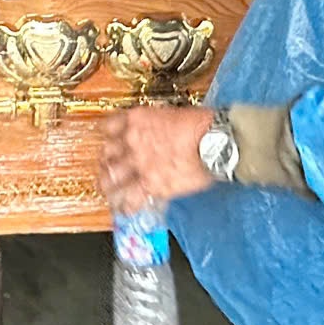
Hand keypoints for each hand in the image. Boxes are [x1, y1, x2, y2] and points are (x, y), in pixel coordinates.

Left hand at [100, 104, 215, 209]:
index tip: (112, 141)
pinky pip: (129, 199)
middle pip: (106, 153)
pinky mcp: (150, 185)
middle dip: (107, 162)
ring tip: (110, 191)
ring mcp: (139, 164)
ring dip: (109, 186)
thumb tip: (159, 136)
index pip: (109, 127)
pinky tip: (125, 209)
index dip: (109, 137)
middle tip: (109, 169)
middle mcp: (133, 140)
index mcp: (138, 119)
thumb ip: (158, 126)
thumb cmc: (203, 125)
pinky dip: (125, 206)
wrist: (216, 142)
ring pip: (111, 178)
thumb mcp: (173, 115)